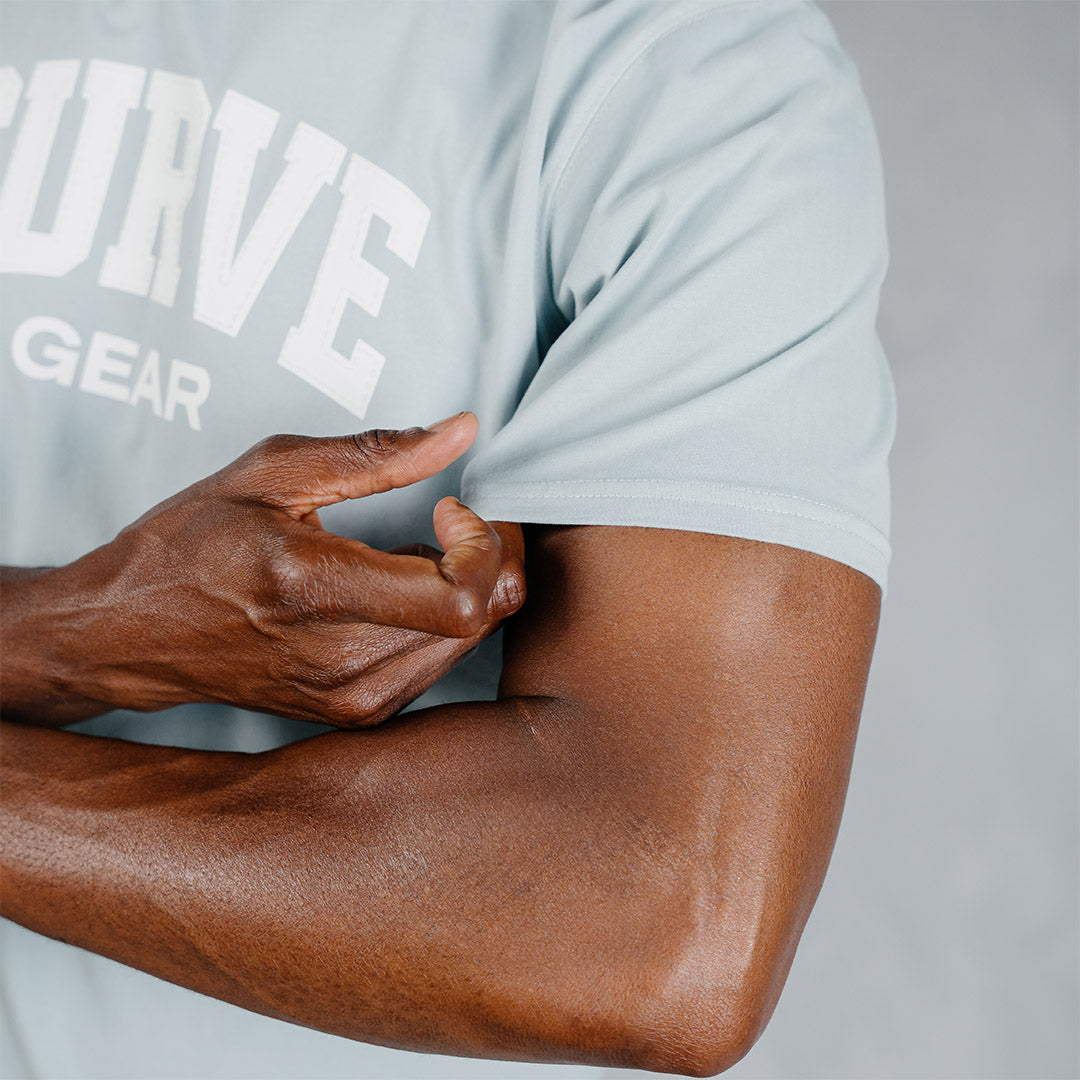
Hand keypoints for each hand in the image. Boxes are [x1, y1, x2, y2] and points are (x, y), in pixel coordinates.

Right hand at [1, 413, 524, 727]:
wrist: (125, 636)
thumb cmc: (188, 544)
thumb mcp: (271, 472)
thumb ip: (378, 454)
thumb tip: (463, 433)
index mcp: (315, 590)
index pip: (461, 596)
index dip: (483, 544)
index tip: (450, 509)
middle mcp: (341, 661)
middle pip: (480, 617)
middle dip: (486, 556)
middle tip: (449, 519)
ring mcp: (350, 699)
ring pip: (469, 641)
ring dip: (460, 587)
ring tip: (402, 556)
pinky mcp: (356, 714)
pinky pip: (439, 662)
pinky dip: (436, 619)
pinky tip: (389, 594)